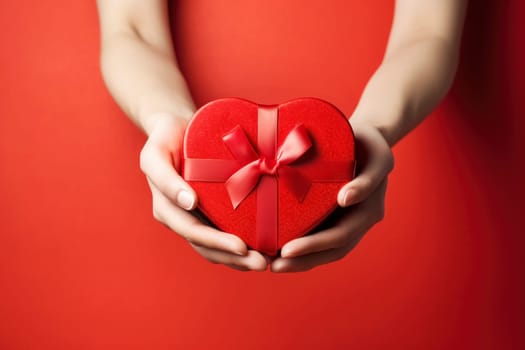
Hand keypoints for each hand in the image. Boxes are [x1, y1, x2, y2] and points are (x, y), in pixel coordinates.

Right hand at [139, 113, 267, 270]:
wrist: (175, 129)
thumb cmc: (165, 138)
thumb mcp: (155, 153)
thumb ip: (165, 178)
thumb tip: (189, 203)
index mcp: (166, 208)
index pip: (192, 231)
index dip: (216, 242)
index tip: (242, 247)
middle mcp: (180, 218)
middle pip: (207, 246)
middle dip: (234, 257)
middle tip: (263, 262)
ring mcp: (194, 218)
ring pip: (216, 248)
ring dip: (240, 259)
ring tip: (266, 261)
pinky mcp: (209, 213)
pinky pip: (223, 234)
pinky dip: (241, 246)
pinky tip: (262, 248)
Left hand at [270, 122, 393, 272]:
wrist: (365, 138)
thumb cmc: (369, 142)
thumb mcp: (377, 155)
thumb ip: (367, 179)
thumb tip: (345, 199)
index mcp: (369, 211)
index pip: (341, 237)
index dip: (314, 246)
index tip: (287, 250)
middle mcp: (357, 222)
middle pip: (330, 251)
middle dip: (302, 261)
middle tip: (272, 266)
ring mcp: (345, 220)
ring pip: (323, 248)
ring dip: (298, 259)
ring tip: (270, 263)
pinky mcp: (331, 215)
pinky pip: (316, 233)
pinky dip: (299, 243)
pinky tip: (275, 247)